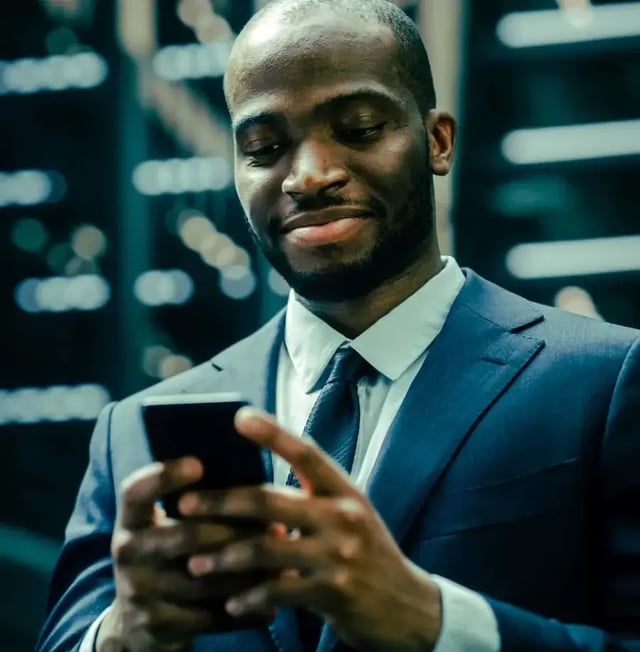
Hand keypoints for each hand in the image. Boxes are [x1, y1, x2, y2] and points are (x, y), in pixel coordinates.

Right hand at [97, 457, 277, 651]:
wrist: (138, 622)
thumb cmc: (169, 553)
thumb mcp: (166, 524)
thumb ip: (194, 501)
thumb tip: (248, 465)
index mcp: (130, 520)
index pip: (136, 492)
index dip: (163, 477)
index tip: (198, 464)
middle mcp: (128, 552)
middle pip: (183, 535)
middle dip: (233, 531)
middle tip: (276, 525)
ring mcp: (139, 590)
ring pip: (203, 578)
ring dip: (247, 570)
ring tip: (283, 560)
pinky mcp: (156, 623)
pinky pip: (207, 615)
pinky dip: (242, 609)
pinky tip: (272, 601)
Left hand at [179, 408, 441, 651]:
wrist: (408, 606)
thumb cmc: (367, 552)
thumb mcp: (349, 515)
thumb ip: (312, 498)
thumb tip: (252, 487)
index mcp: (344, 490)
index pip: (306, 452)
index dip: (273, 433)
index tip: (238, 417)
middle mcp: (342, 516)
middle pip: (270, 501)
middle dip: (220, 502)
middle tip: (182, 504)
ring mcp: (339, 555)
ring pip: (266, 549)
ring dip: (224, 557)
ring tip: (193, 562)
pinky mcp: (334, 593)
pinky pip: (279, 593)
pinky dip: (250, 598)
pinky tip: (230, 602)